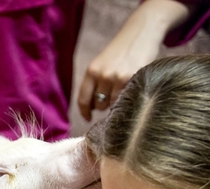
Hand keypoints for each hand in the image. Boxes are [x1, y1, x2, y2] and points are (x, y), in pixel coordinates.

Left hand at [77, 0, 190, 120]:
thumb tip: (91, 109)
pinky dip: (128, 98)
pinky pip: (126, 99)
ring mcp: (118, 77)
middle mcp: (103, 75)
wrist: (142, 31)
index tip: (87, 119)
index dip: (84, 112)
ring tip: (123, 89)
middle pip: (99, 105)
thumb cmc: (120, 51)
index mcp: (91, 71)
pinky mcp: (134, 78)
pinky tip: (131, 88)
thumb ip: (95, 83)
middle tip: (112, 96)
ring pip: (113, 104)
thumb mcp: (101, 64)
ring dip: (117, 102)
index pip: (83, 99)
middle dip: (104, 105)